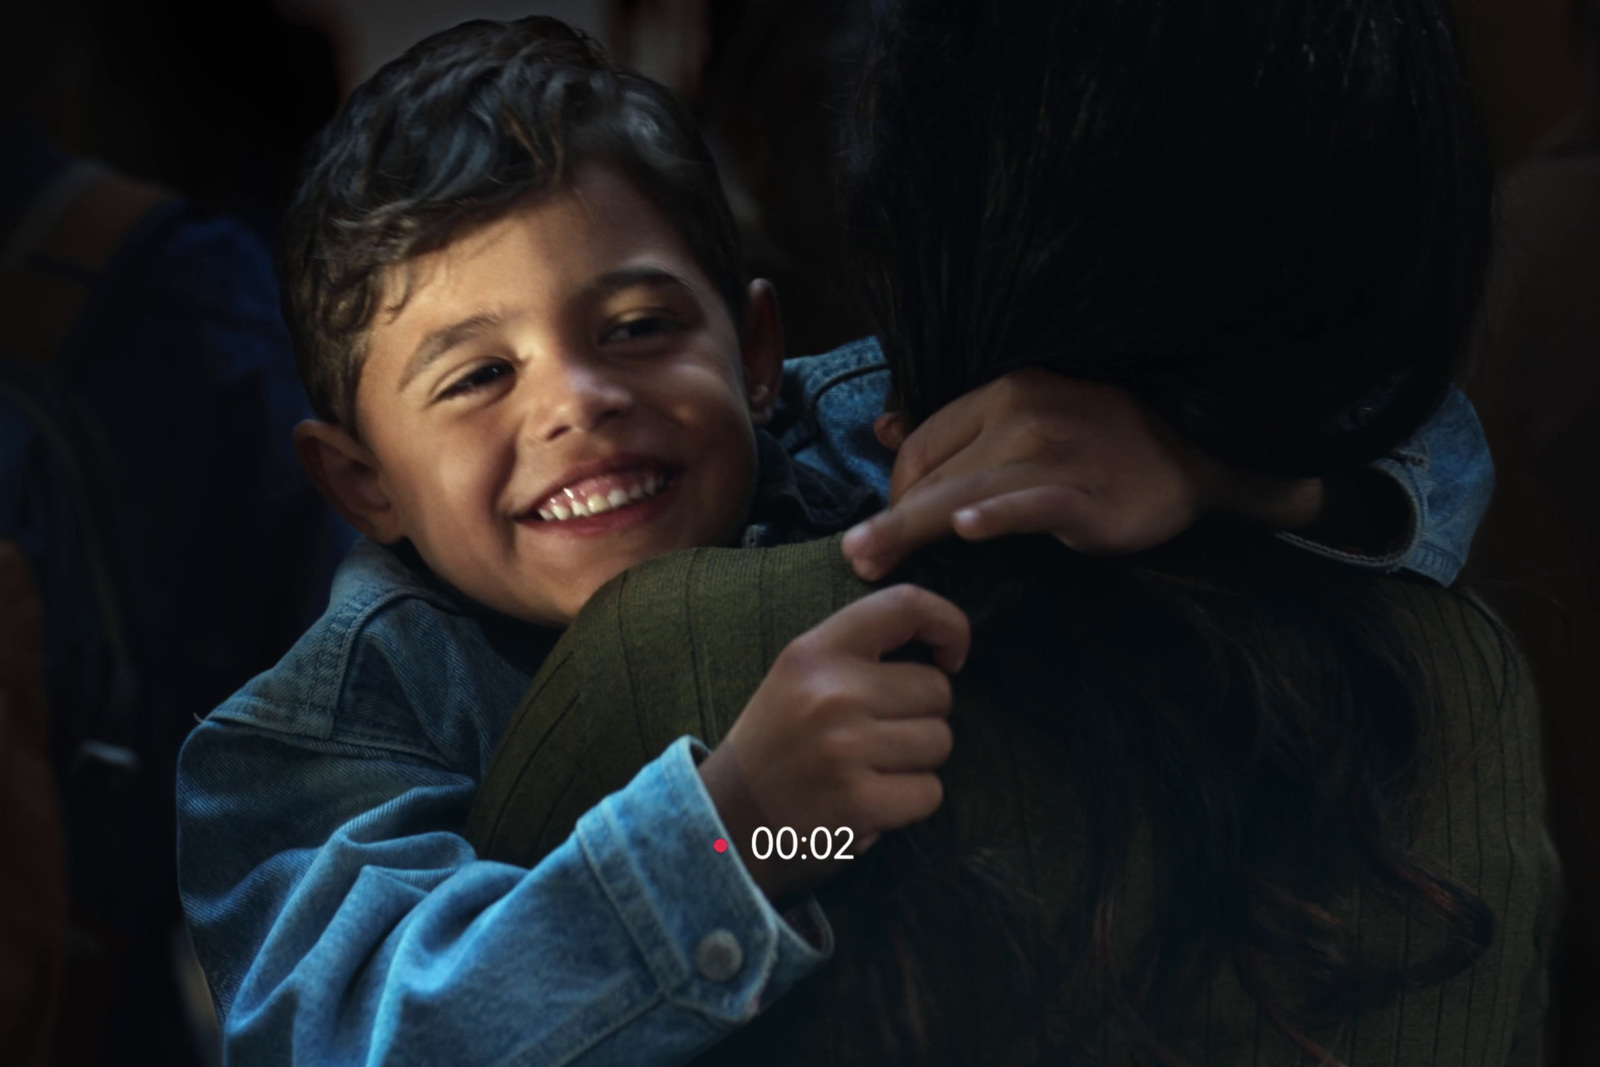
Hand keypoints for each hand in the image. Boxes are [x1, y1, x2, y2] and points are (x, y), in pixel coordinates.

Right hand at [697, 585, 968, 902]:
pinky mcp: (859, 801)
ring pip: (939, 741)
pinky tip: (871, 801)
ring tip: (870, 769)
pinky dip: (910, 803)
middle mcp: (832, 693)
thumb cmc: (778, 744)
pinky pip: (930, 792)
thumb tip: (943, 646)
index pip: (905, 605)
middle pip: (937, 690)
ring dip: (917, 761)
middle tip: (876, 736)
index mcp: (814, 652)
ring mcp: (846, 748)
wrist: (724, 820)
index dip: (948, 623)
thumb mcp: (799, 676)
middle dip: (921, 715)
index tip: (950, 656)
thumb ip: (858, 652)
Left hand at [840, 369, 1326, 579]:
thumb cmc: (1104, 444)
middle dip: (889, 520)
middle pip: (933, 474)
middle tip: (855, 560)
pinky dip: (998, 515)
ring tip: (871, 561)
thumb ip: (961, 427)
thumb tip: (884, 427)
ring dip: (910, 529)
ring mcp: (1053, 453)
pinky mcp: (1084, 494)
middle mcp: (1021, 414)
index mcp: (1004, 394)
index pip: (923, 444)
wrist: (1195, 456)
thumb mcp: (1032, 416)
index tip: (882, 530)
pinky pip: (1029, 504)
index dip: (894, 491)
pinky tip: (969, 531)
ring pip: (963, 495)